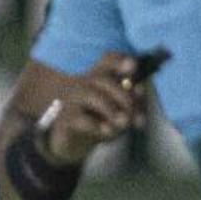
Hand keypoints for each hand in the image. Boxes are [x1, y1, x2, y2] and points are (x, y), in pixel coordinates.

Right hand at [34, 50, 154, 166]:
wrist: (70, 138)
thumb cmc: (99, 119)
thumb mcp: (119, 110)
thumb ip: (131, 103)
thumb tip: (135, 97)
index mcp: (98, 78)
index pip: (107, 61)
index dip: (119, 61)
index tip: (133, 66)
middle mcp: (83, 84)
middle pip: (103, 79)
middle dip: (124, 95)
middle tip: (135, 114)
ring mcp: (72, 101)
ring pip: (92, 95)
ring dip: (112, 109)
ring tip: (123, 122)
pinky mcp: (65, 119)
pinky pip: (81, 118)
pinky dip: (97, 125)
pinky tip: (107, 130)